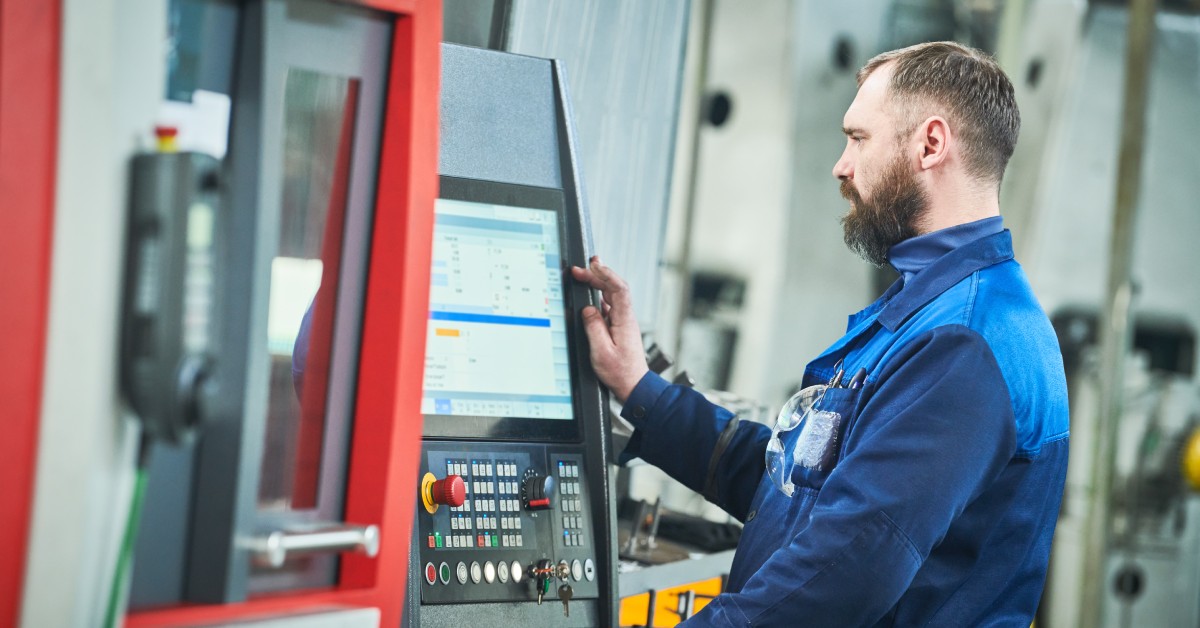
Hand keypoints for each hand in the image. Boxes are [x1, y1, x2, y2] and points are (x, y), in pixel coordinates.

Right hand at [570, 256, 649, 402]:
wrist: (634, 385)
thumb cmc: (621, 373)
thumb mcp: (601, 352)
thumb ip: (594, 327)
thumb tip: (588, 310)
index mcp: (624, 320)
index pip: (618, 288)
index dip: (605, 274)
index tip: (591, 266)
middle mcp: (626, 318)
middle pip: (614, 288)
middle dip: (598, 275)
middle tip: (581, 269)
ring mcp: (623, 322)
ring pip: (612, 295)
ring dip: (599, 283)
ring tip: (586, 274)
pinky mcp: (619, 328)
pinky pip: (610, 306)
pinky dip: (600, 296)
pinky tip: (591, 296)